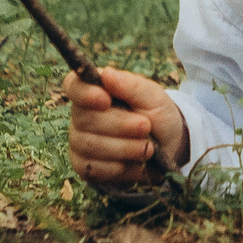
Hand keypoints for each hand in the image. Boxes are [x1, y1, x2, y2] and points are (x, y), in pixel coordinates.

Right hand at [62, 68, 187, 187]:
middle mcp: (81, 115)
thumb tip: (106, 73)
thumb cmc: (157, 115)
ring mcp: (79, 141)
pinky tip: (134, 163)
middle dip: (120, 125)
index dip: (84, 93)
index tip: (105, 101)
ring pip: (89, 145)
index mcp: (95, 90)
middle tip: (146, 127)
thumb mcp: (153, 96)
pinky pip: (93, 169)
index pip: (73, 86)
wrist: (169, 148)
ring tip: (147, 148)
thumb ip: (131, 85)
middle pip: (85, 119)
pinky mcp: (84, 167)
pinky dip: (119, 167)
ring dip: (124, 148)